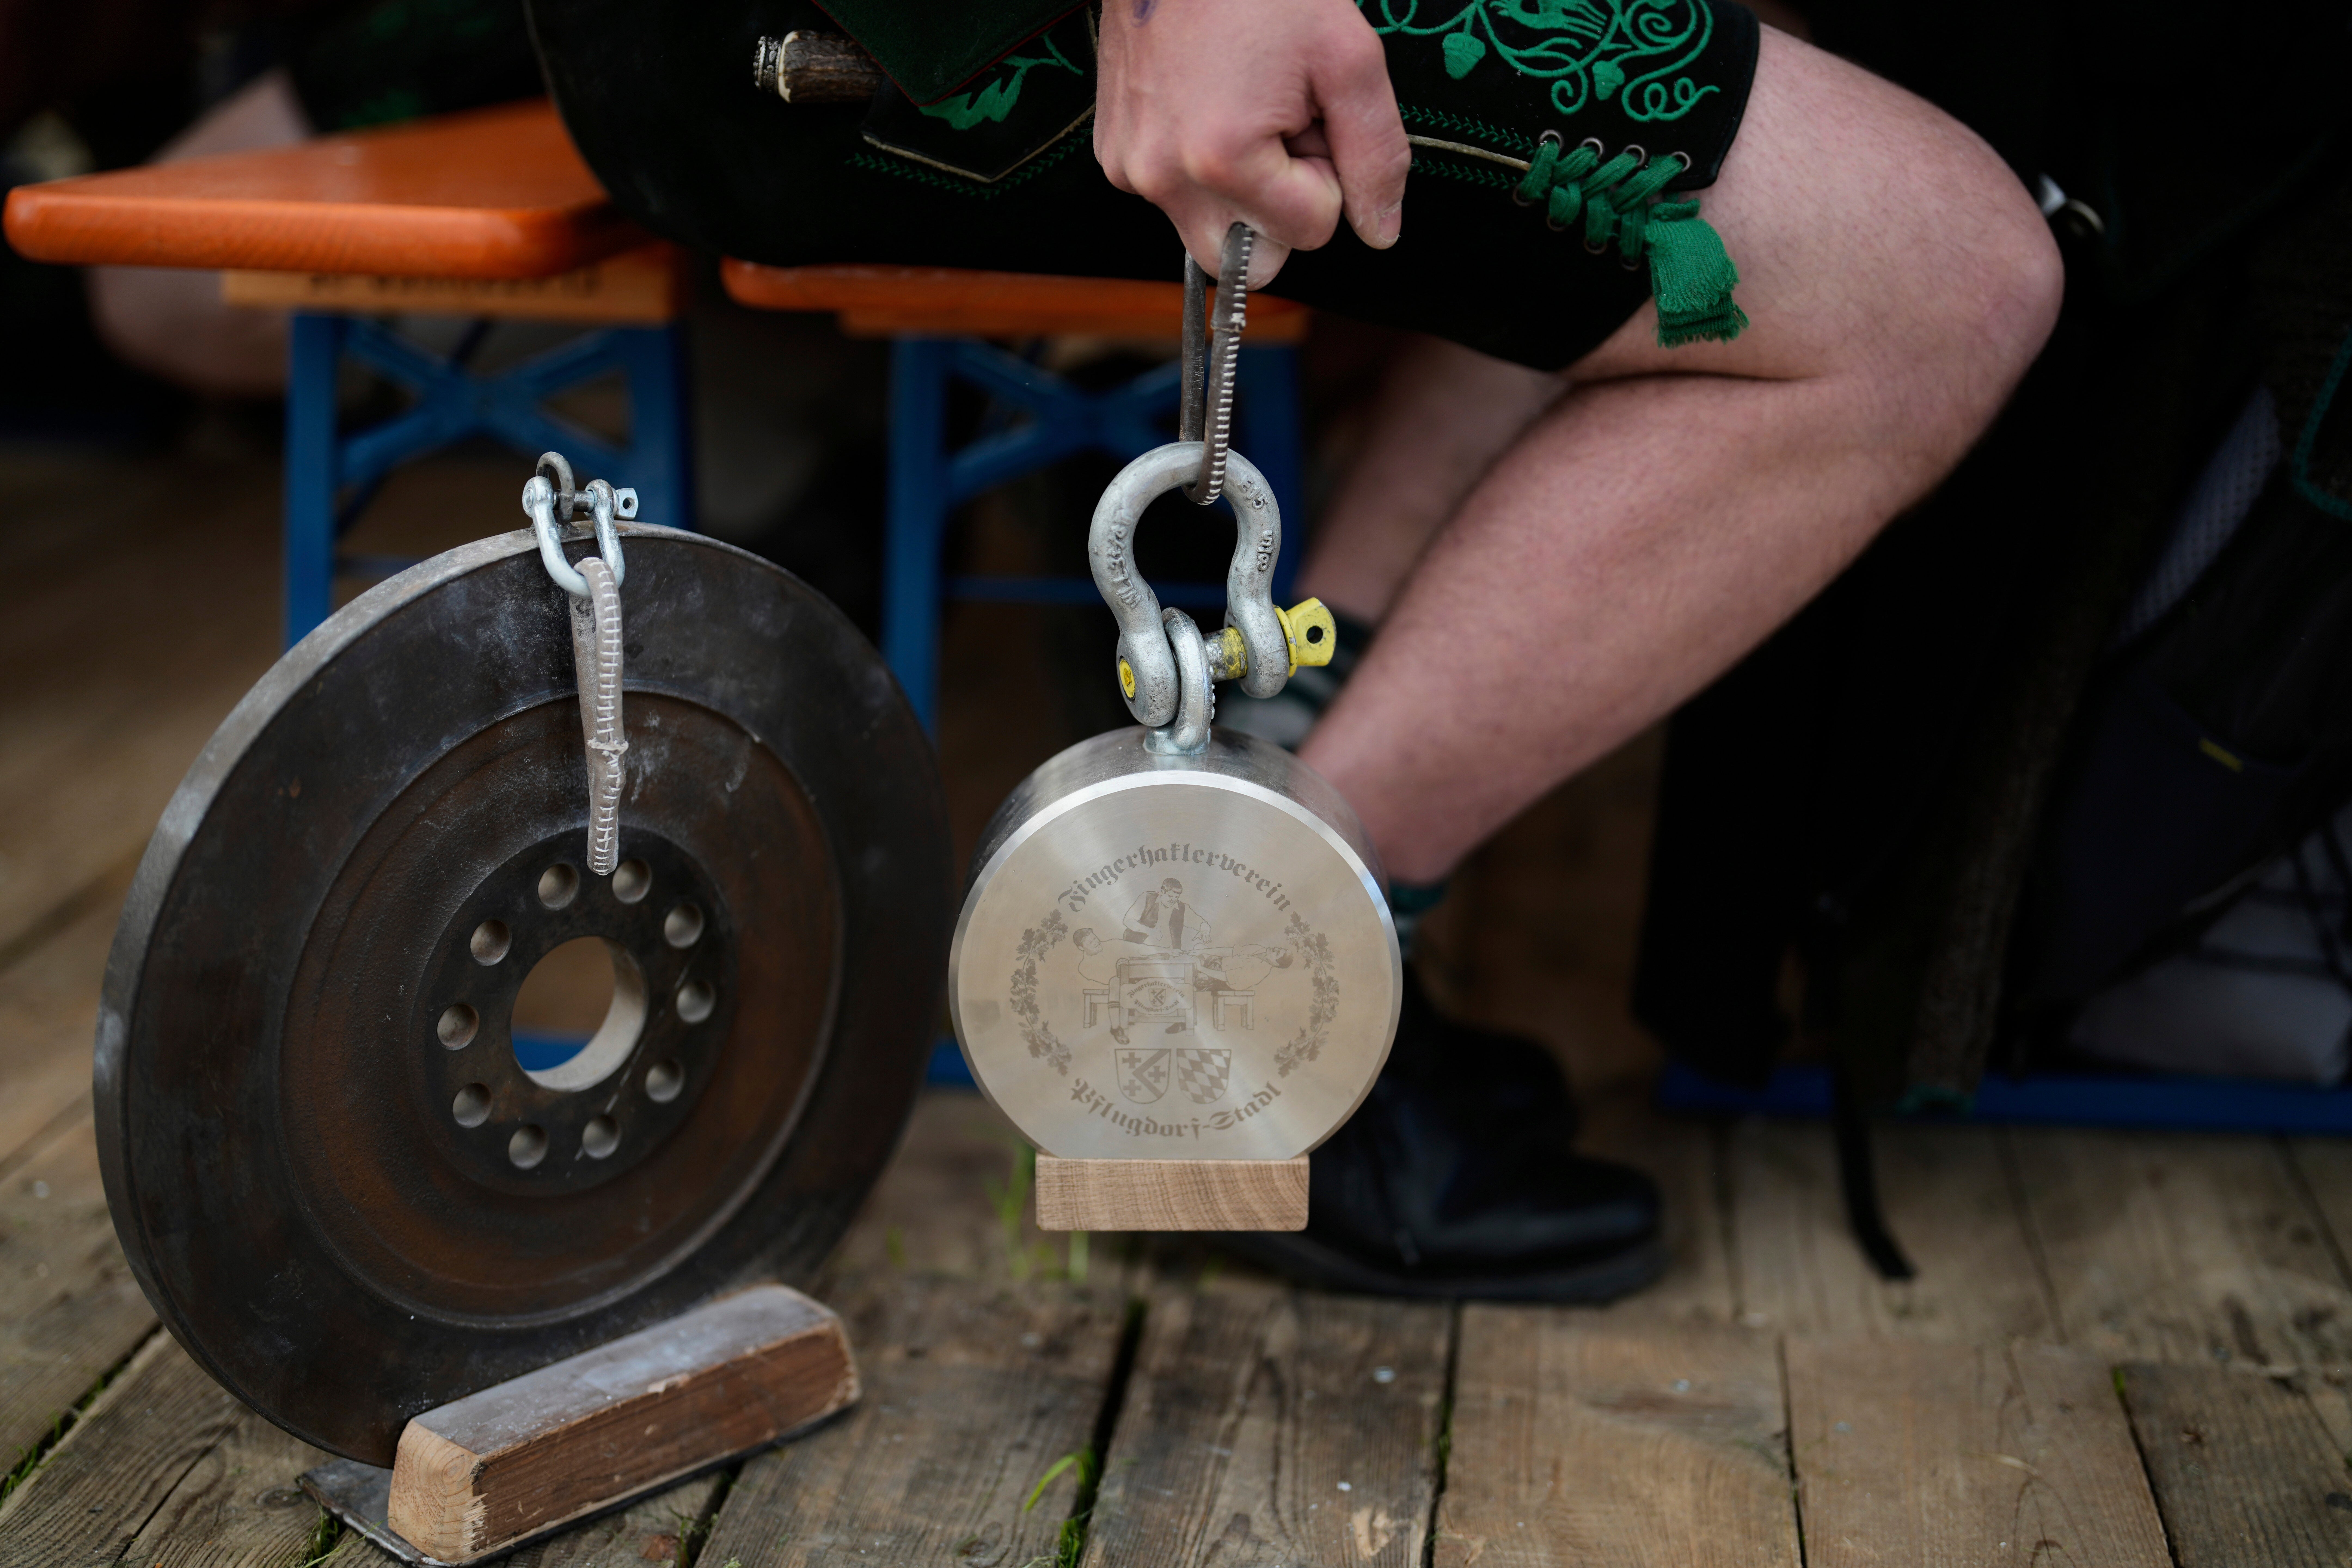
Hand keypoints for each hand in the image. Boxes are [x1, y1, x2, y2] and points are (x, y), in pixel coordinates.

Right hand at [1094, 0, 1409, 283]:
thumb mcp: (1349, 59)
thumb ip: (1377, 155)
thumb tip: (1381, 232)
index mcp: (1223, 161)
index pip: (1311, 233)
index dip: (1326, 179)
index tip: (1310, 120)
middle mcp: (1164, 177)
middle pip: (1251, 261)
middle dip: (1280, 208)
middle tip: (1282, 127)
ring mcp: (1130, 168)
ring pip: (1211, 230)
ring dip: (1240, 188)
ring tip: (1243, 108)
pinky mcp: (1112, 153)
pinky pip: (1174, 196)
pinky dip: (1199, 166)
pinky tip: (1207, 103)